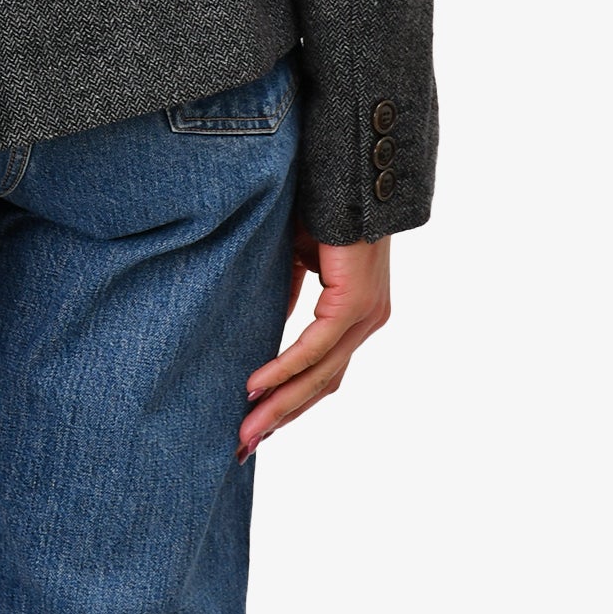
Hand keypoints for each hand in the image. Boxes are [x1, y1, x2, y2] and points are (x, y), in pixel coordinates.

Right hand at [238, 227, 390, 461]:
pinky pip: (315, 348)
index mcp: (356, 314)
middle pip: (321, 384)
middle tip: (245, 445)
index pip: (323, 372)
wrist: (350, 168)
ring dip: (280, 405)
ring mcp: (365, 316)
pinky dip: (283, 369)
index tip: (258, 424)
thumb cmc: (325, 205)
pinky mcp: (354, 304)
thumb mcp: (299, 257)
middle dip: (281, 417)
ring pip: (319, 375)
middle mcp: (367, 322)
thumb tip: (272, 323)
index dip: (291, 400)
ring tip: (247, 429)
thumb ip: (291, 292)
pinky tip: (256, 387)